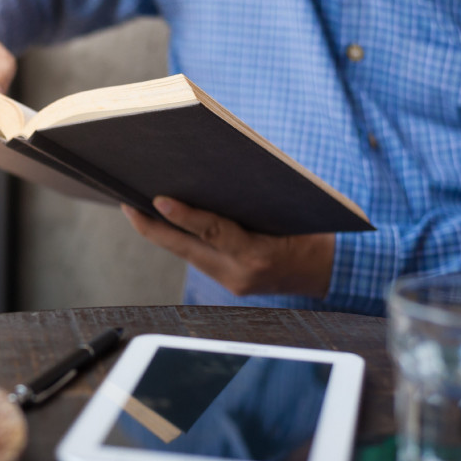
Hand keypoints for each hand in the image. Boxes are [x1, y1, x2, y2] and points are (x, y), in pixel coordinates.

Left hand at [121, 196, 334, 298]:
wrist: (334, 271)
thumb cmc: (313, 231)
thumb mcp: (289, 210)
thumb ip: (251, 200)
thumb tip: (209, 176)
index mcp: (258, 254)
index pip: (213, 231)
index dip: (183, 215)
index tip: (157, 199)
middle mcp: (239, 274)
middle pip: (183, 249)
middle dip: (151, 226)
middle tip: (126, 201)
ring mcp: (231, 282)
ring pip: (185, 254)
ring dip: (161, 232)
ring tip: (136, 206)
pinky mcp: (229, 284)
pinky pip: (198, 258)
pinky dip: (181, 239)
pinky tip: (165, 222)